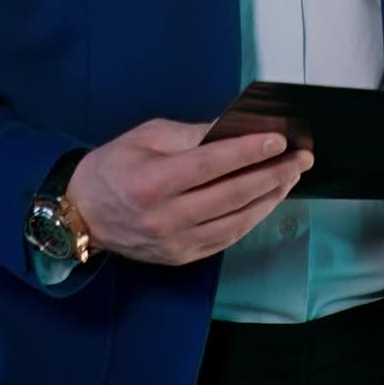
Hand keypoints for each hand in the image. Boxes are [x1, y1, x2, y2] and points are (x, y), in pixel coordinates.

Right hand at [65, 118, 313, 266]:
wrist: (80, 214)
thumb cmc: (116, 164)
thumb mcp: (149, 135)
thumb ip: (195, 133)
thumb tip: (238, 127)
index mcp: (153, 182)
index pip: (212, 165)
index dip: (249, 152)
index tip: (281, 140)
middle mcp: (164, 217)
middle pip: (232, 195)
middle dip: (274, 174)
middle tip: (303, 158)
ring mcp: (173, 243)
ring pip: (236, 221)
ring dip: (271, 197)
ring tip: (292, 176)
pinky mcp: (180, 257)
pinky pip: (227, 238)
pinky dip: (253, 218)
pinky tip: (270, 199)